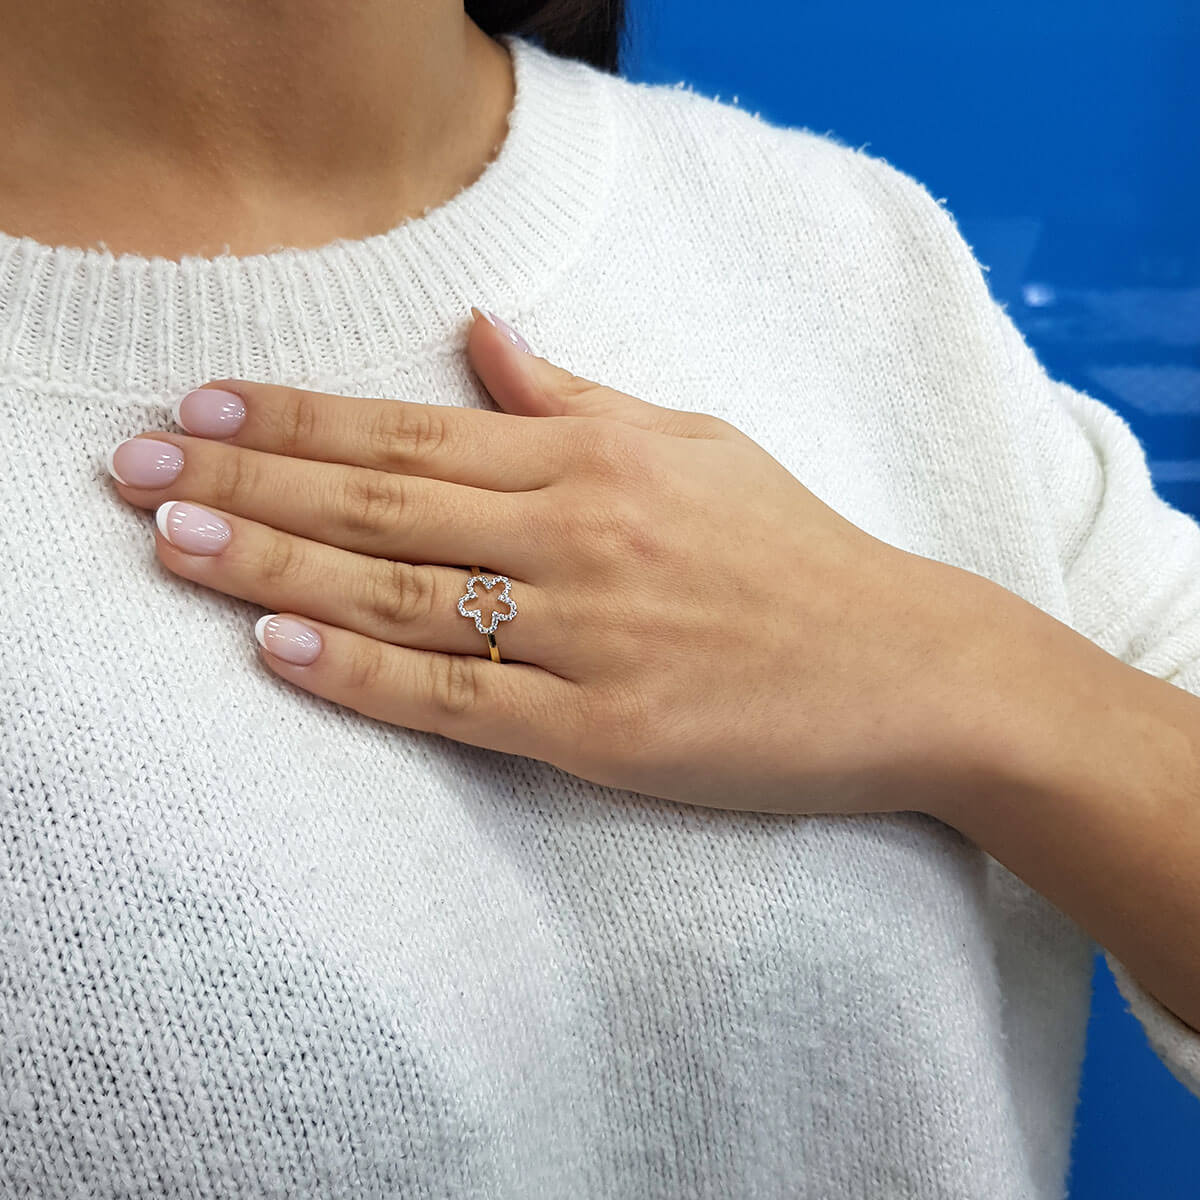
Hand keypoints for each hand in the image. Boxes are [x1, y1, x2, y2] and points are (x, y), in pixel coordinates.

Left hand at [106, 308, 1007, 815]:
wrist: (907, 665)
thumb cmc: (796, 552)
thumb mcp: (695, 444)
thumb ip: (578, 396)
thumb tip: (485, 335)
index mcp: (598, 458)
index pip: (413, 430)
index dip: (297, 419)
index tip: (202, 408)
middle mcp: (582, 534)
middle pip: (382, 504)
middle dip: (248, 485)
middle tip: (135, 472)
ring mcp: (591, 636)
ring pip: (402, 596)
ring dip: (274, 570)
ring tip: (173, 549)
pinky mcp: (606, 733)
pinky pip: (460, 701)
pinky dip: (363, 674)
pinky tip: (279, 651)